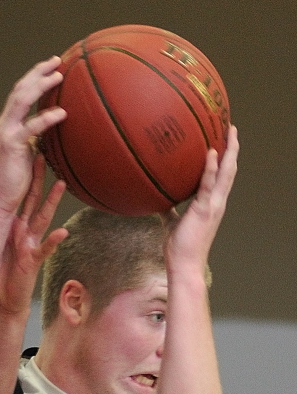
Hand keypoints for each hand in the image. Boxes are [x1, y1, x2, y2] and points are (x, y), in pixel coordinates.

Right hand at [0, 57, 65, 218]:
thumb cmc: (14, 181)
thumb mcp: (27, 154)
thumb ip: (35, 139)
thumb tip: (51, 131)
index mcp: (8, 124)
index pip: (20, 93)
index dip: (35, 77)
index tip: (52, 66)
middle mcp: (5, 123)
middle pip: (20, 88)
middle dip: (38, 72)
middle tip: (57, 61)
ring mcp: (6, 132)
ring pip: (22, 100)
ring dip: (41, 85)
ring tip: (59, 76)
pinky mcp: (12, 145)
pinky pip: (31, 127)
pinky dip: (47, 118)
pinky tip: (61, 113)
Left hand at [0, 155, 67, 316]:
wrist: (2, 300)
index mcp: (13, 225)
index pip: (19, 197)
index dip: (23, 178)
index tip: (25, 156)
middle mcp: (24, 231)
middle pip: (34, 200)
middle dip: (39, 179)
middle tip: (46, 155)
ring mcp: (31, 244)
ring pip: (43, 219)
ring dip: (52, 202)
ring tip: (61, 185)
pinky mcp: (34, 261)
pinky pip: (45, 249)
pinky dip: (53, 241)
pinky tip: (62, 232)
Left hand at [164, 125, 238, 272]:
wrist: (184, 265)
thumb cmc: (179, 248)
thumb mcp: (173, 224)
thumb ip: (170, 210)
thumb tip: (159, 200)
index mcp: (211, 204)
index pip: (222, 177)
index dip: (225, 159)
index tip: (225, 142)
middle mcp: (216, 202)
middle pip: (229, 170)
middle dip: (232, 149)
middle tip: (233, 128)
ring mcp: (213, 206)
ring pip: (226, 173)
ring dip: (229, 152)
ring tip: (230, 132)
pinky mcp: (204, 210)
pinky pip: (208, 184)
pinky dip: (211, 168)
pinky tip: (210, 152)